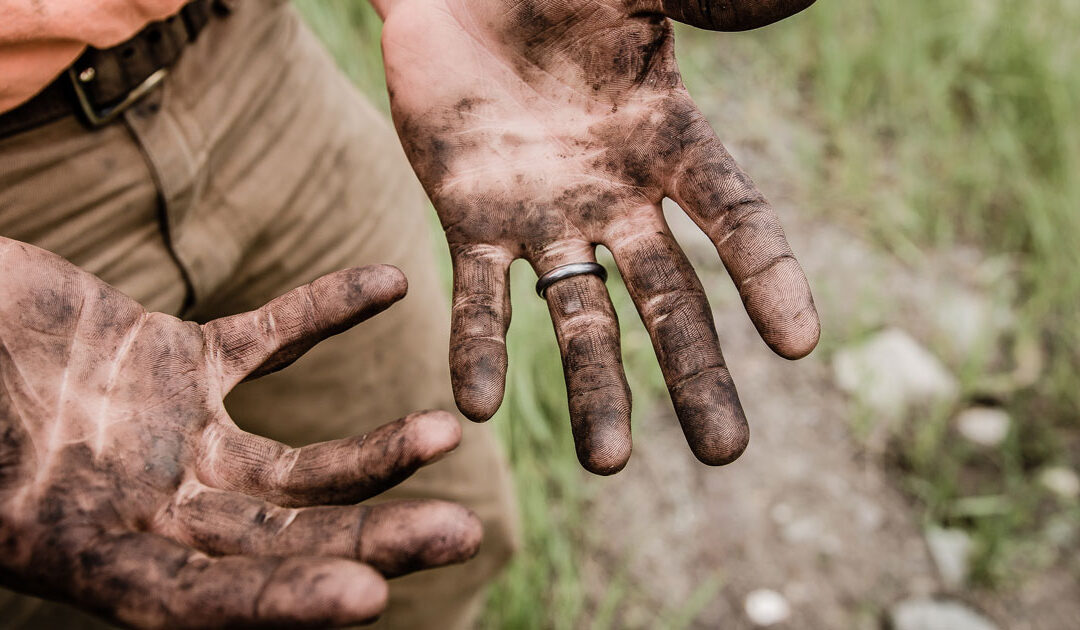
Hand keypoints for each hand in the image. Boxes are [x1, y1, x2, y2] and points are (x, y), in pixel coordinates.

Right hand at [0, 237, 481, 628]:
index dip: (277, 606)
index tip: (366, 601)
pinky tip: (386, 283)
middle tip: (462, 535)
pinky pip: (268, 338)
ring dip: (372, 449)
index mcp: (89, 552)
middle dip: (369, 539)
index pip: (199, 602)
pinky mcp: (177, 359)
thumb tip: (38, 523)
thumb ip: (11, 481)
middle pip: (279, 539)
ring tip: (444, 431)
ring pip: (295, 461)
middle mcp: (147, 506)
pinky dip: (324, 310)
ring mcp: (170, 436)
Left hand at [381, 0, 819, 472]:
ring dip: (593, 388)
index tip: (801, 344)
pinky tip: (477, 407)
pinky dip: (479, 348)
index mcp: (668, 139)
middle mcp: (615, 196)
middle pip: (668, 297)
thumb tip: (782, 0)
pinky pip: (478, 296)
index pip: (733, 216)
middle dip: (695, 373)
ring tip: (604, 463)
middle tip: (725, 452)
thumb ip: (700, 0)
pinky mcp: (471, 222)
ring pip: (578, 316)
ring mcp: (545, 218)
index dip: (767, 275)